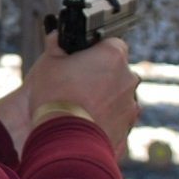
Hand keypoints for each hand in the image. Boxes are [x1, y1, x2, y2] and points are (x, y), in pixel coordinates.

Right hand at [16, 34, 136, 152]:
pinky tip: (83, 126)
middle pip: (116, 72)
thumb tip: (57, 38)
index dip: (95, 52)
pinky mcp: (126, 130)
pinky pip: (114, 122)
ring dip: (103, 101)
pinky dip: (103, 123)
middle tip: (76, 85)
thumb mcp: (48, 62)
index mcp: (113, 55)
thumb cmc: (55, 97)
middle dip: (100, 77)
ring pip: (117, 98)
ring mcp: (130, 107)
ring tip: (77, 109)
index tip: (82, 60)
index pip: (111, 44)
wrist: (63, 140)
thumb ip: (56, 45)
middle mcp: (128, 79)